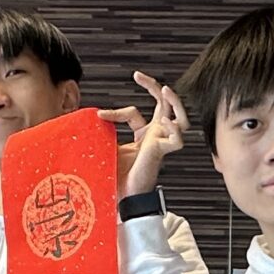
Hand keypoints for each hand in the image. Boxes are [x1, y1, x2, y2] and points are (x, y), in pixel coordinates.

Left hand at [101, 72, 186, 197]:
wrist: (123, 198)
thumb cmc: (118, 178)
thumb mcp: (109, 148)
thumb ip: (106, 133)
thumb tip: (93, 116)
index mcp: (143, 135)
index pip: (134, 113)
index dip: (116, 112)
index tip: (99, 115)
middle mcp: (155, 136)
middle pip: (163, 104)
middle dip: (153, 87)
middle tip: (138, 75)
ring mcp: (162, 142)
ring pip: (180, 117)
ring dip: (175, 102)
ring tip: (164, 89)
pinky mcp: (164, 152)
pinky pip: (178, 139)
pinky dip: (174, 129)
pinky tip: (165, 122)